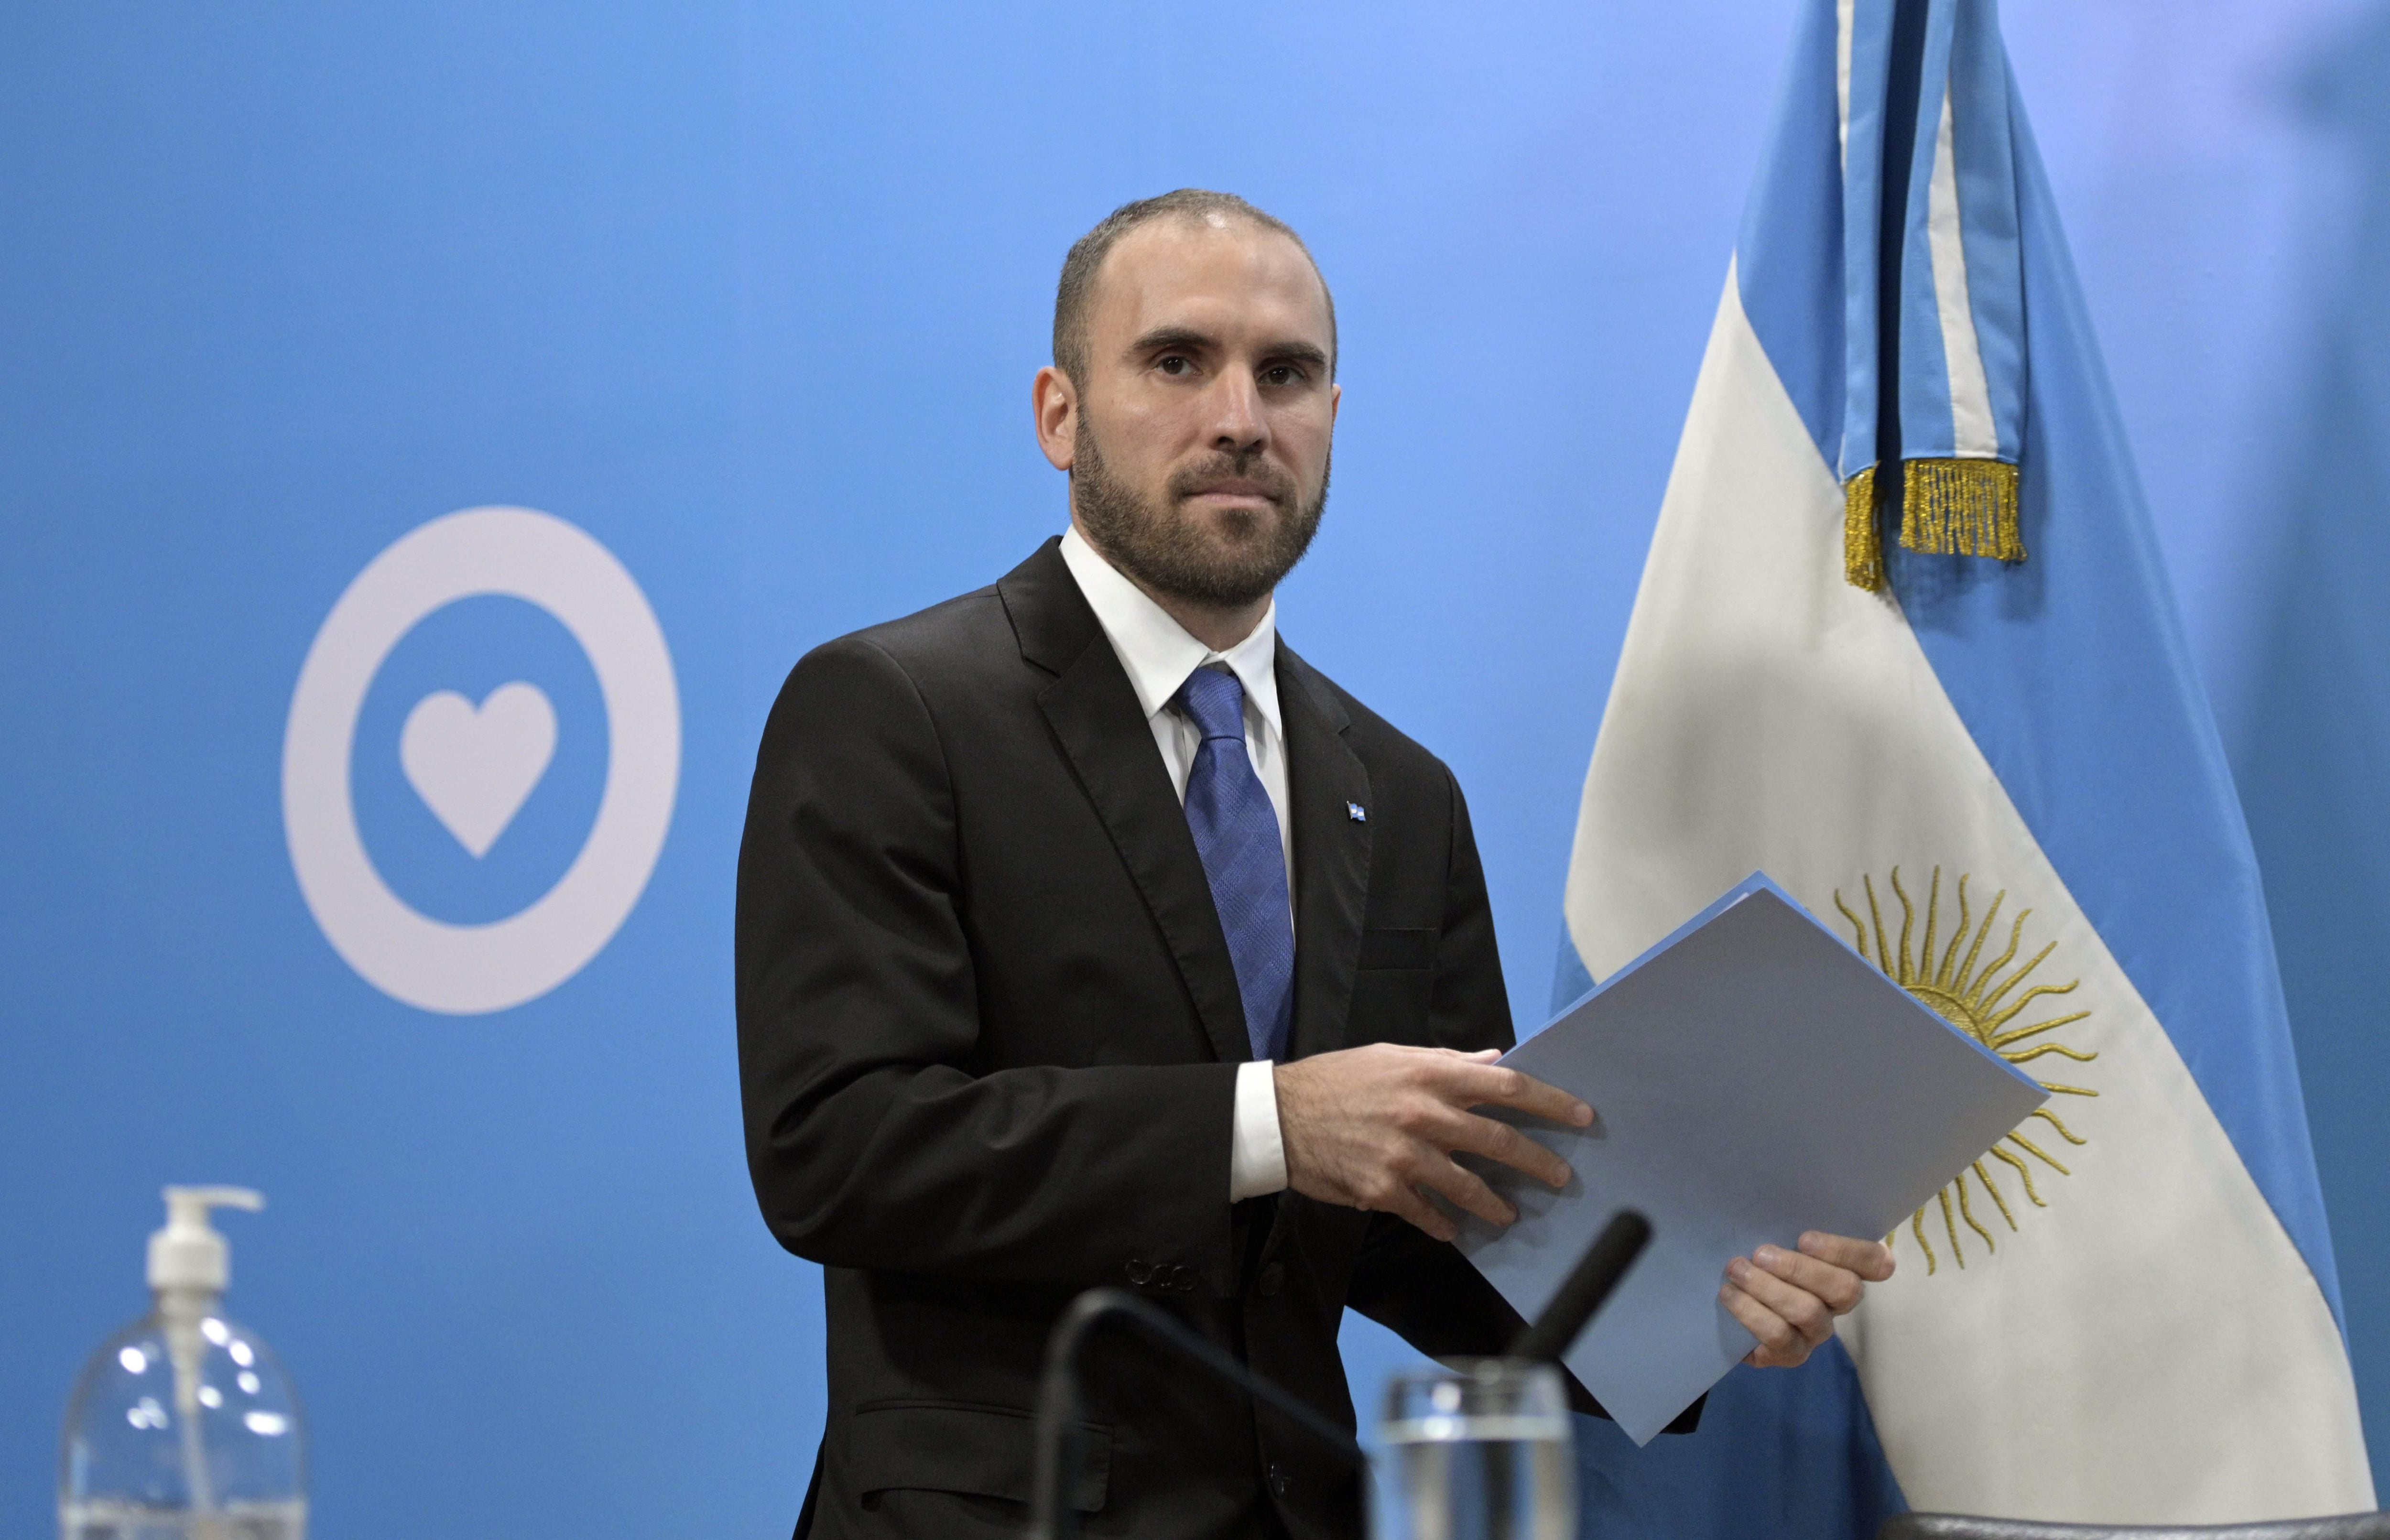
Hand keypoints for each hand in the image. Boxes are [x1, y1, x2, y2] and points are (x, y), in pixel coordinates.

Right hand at [1274, 1043, 1593, 1241]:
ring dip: (1495, 1204)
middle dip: (1538, 1161)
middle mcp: (1423, 1113)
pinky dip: (1444, 1223)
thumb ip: (1446, 1060)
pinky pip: (1427, 1213)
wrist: (1279, 1116)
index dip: (1549, 1102)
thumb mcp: (1392, 1056)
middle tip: (1561, 1177)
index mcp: (1429, 1073)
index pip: (1505, 1086)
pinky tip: (1454, 1230)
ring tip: (1509, 1216)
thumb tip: (1493, 1060)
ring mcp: (1404, 1155)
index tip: (1581, 1116)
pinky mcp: (1383, 1189)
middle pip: (1498, 1140)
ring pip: (1468, 1185)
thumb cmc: (1337, 1080)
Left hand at [1722, 1232, 1894, 1366]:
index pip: (1876, 1262)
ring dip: (1767, 1288)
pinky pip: (1778, 1336)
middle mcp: (1839, 1304)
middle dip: (1799, 1268)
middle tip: (1760, 1254)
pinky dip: (1750, 1312)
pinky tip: (1729, 1294)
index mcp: (1847, 1270)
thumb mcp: (1779, 1240)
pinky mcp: (1793, 1354)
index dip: (1847, 1251)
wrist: (1730, 1306)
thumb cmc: (1762, 1261)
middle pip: (1845, 1289)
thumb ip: (1788, 1230)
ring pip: (1808, 1312)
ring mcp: (1818, 1332)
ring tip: (1736, 1271)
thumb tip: (1773, 1205)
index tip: (1804, 1238)